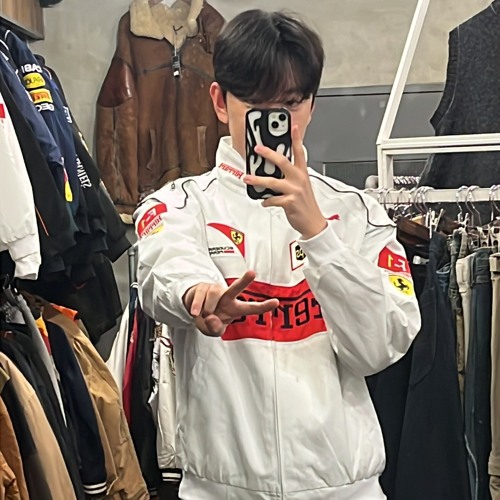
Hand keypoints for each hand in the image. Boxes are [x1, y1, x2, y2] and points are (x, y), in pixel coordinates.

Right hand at [183, 270, 278, 336]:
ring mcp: (214, 290)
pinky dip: (196, 306)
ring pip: (214, 295)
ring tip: (205, 316)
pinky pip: (200, 296)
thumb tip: (211, 318)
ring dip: (208, 309)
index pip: (251, 308)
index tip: (276, 302)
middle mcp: (227, 297)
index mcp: (235, 309)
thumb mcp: (213, 331)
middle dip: (244, 281)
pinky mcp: (202, 288)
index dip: (264, 306)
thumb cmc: (210, 320)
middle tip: (252, 273)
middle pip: (236, 288)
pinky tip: (194, 313)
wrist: (194, 311)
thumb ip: (215, 328)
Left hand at [243, 125, 326, 239]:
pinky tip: (263, 201)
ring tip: (248, 178)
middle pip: (283, 162)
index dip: (296, 139)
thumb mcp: (301, 186)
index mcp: (302, 173)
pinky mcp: (290, 202)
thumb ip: (290, 177)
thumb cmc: (306, 204)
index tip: (292, 127)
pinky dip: (266, 200)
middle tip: (258, 149)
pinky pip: (273, 199)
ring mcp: (294, 190)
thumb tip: (272, 173)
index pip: (299, 152)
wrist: (313, 223)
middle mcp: (299, 179)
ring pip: (273, 181)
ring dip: (258, 180)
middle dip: (269, 154)